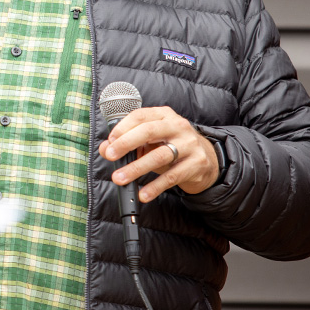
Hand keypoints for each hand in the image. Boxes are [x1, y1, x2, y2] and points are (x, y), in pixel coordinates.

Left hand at [97, 106, 219, 201]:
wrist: (205, 159)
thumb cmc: (170, 146)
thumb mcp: (150, 141)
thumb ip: (126, 142)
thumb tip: (104, 149)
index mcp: (164, 115)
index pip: (140, 116)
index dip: (122, 128)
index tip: (109, 142)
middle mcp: (178, 126)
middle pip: (149, 131)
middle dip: (126, 144)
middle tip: (110, 156)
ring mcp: (189, 144)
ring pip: (159, 156)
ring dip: (136, 169)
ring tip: (120, 179)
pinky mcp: (197, 163)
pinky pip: (172, 176)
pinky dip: (155, 187)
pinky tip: (143, 194)